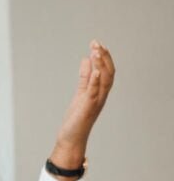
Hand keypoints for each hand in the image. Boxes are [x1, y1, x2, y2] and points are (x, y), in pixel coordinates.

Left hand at [52, 40, 115, 167]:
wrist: (71, 137)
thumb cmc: (76, 118)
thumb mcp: (80, 93)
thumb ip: (84, 77)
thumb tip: (86, 60)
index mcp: (99, 92)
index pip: (106, 71)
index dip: (103, 57)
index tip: (97, 43)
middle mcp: (101, 96)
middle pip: (108, 73)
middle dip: (103, 57)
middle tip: (96, 43)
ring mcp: (96, 102)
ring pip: (104, 80)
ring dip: (100, 64)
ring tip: (96, 50)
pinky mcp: (87, 107)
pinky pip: (94, 92)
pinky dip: (95, 80)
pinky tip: (94, 69)